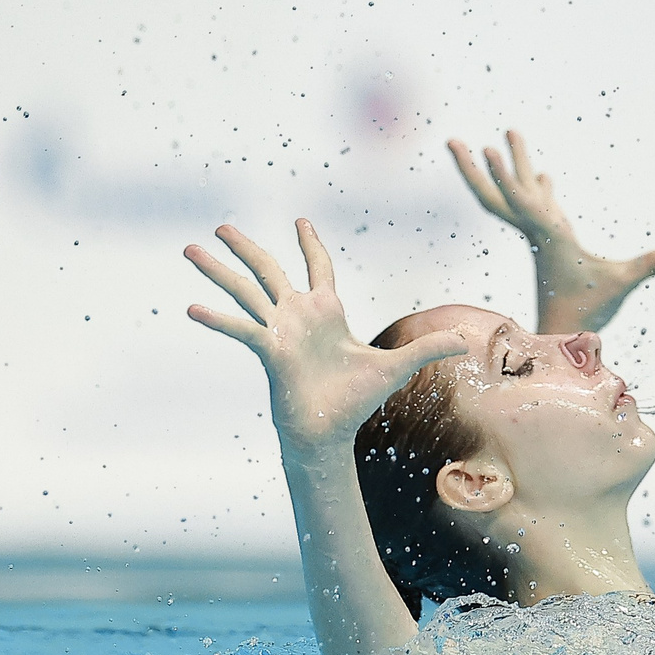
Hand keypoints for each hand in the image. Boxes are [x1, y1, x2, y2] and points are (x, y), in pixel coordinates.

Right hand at [186, 220, 470, 462]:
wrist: (329, 434)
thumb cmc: (357, 401)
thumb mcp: (397, 367)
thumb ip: (428, 348)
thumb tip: (466, 339)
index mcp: (326, 311)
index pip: (318, 267)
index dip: (310, 243)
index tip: (299, 220)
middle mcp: (296, 315)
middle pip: (267, 269)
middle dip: (245, 247)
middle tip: (220, 227)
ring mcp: (279, 330)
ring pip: (245, 290)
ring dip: (217, 271)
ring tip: (188, 248)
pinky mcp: (269, 351)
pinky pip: (242, 329)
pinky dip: (218, 319)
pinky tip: (194, 308)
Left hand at [448, 130, 654, 333]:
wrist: (567, 335)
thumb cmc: (591, 310)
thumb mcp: (622, 285)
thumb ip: (649, 268)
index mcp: (547, 236)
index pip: (521, 202)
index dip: (505, 177)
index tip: (485, 150)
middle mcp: (536, 231)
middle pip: (497, 194)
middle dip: (473, 169)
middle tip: (450, 140)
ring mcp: (542, 234)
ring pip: (517, 193)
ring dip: (512, 162)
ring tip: (508, 131)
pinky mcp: (552, 241)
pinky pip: (539, 205)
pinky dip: (538, 186)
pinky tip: (544, 174)